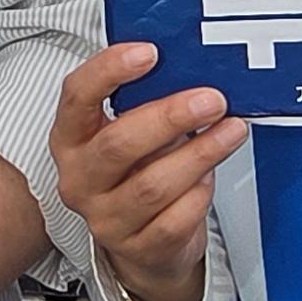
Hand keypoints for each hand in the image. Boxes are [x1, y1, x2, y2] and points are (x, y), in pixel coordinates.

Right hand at [51, 44, 243, 300]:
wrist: (144, 243)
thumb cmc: (138, 172)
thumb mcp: (132, 131)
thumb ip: (148, 101)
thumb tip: (191, 66)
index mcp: (70, 138)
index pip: (77, 97)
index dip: (109, 71)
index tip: (149, 53)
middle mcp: (79, 178)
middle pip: (118, 144)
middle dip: (170, 117)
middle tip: (211, 100)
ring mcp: (105, 218)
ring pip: (153, 185)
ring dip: (200, 153)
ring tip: (230, 131)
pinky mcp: (138, 247)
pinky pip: (175, 218)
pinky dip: (200, 193)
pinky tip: (211, 176)